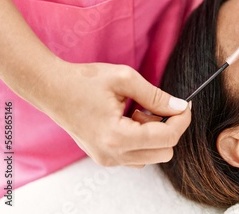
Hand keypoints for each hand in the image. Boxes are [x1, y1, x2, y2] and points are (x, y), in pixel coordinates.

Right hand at [39, 61, 190, 167]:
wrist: (52, 88)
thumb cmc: (84, 81)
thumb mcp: (125, 79)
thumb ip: (156, 96)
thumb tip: (180, 106)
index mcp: (117, 136)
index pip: (167, 138)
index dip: (182, 120)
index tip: (186, 104)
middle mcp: (112, 155)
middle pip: (164, 152)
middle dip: (168, 128)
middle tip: (156, 105)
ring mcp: (107, 159)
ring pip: (152, 156)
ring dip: (154, 134)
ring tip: (135, 111)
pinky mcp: (105, 158)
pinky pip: (138, 156)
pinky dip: (142, 139)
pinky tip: (129, 119)